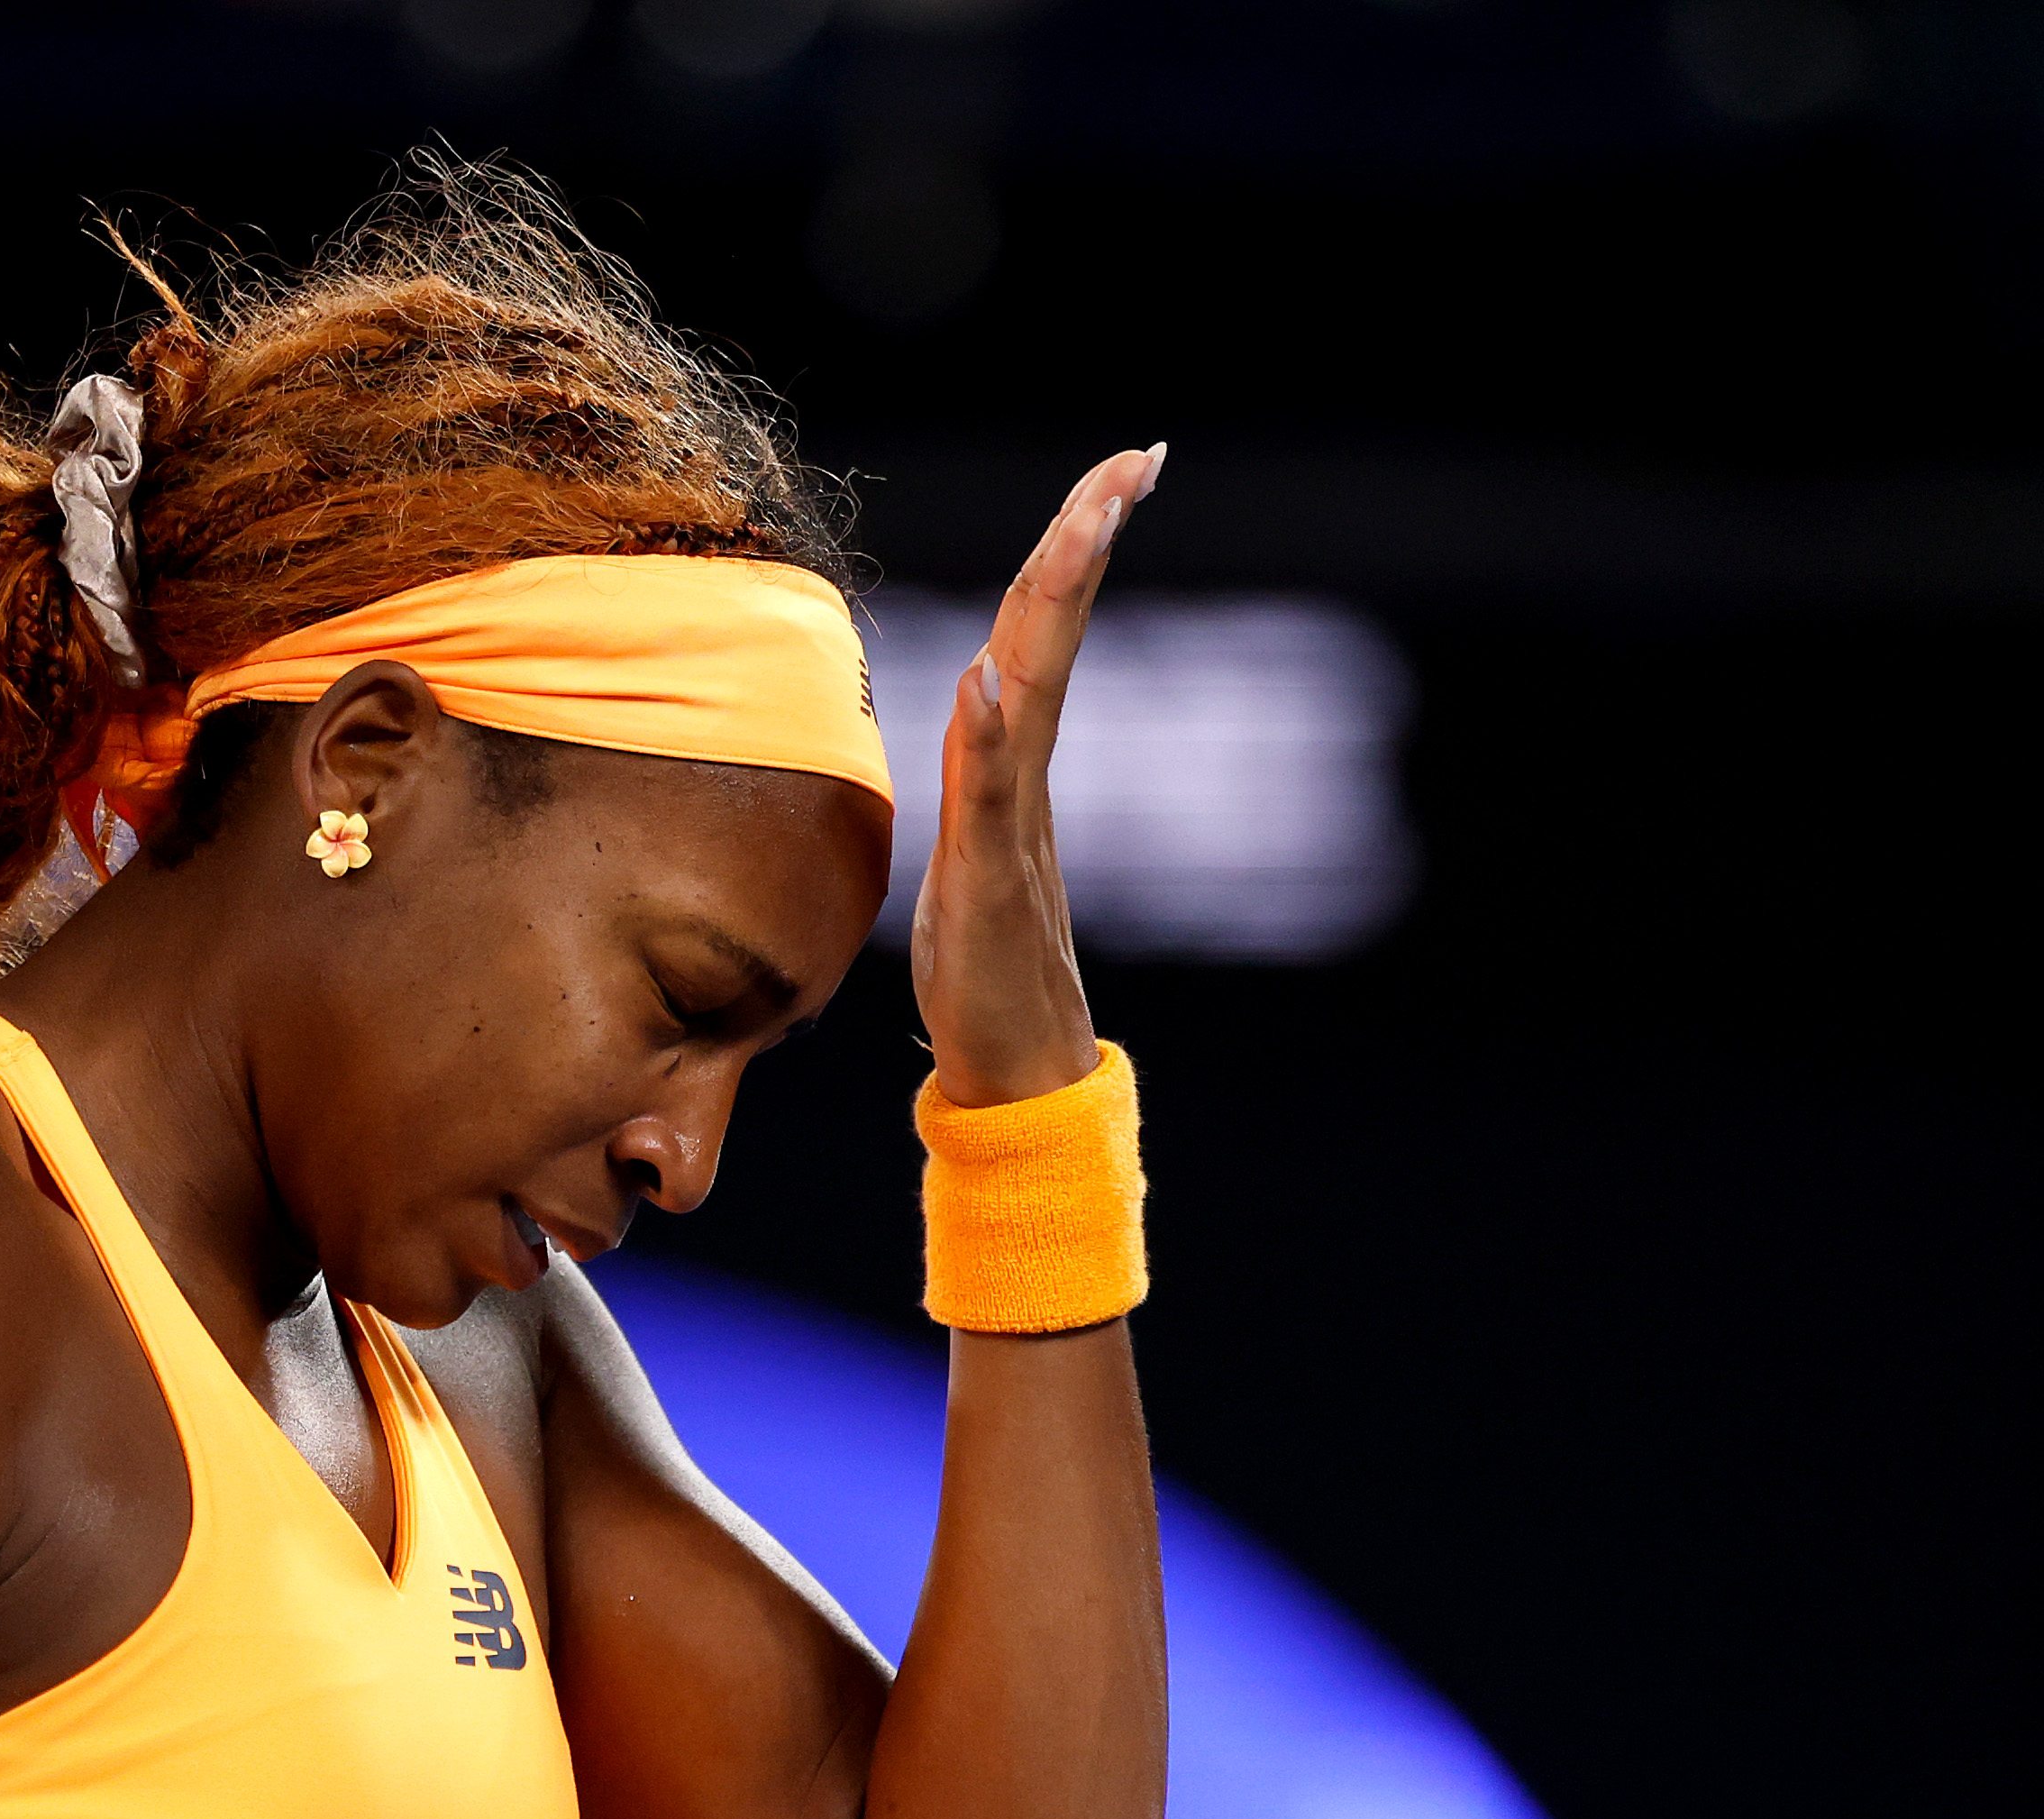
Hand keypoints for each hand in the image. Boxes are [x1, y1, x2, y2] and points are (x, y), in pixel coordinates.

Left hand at [910, 444, 1163, 1107]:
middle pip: (1056, 634)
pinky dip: (993, 733)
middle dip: (1090, 538)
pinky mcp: (991, 883)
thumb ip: (981, 774)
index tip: (1123, 469)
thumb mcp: (969, 851)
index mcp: (1016, 764)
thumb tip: (983, 694)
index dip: (1074, 545)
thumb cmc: (988, 972)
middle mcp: (1026, 779)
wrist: (1016, 1072)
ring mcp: (1014, 826)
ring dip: (1057, 604)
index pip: (1045, 629)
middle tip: (1137, 457)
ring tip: (1087, 520)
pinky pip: (993, 795)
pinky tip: (991, 676)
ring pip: (1036, 690)